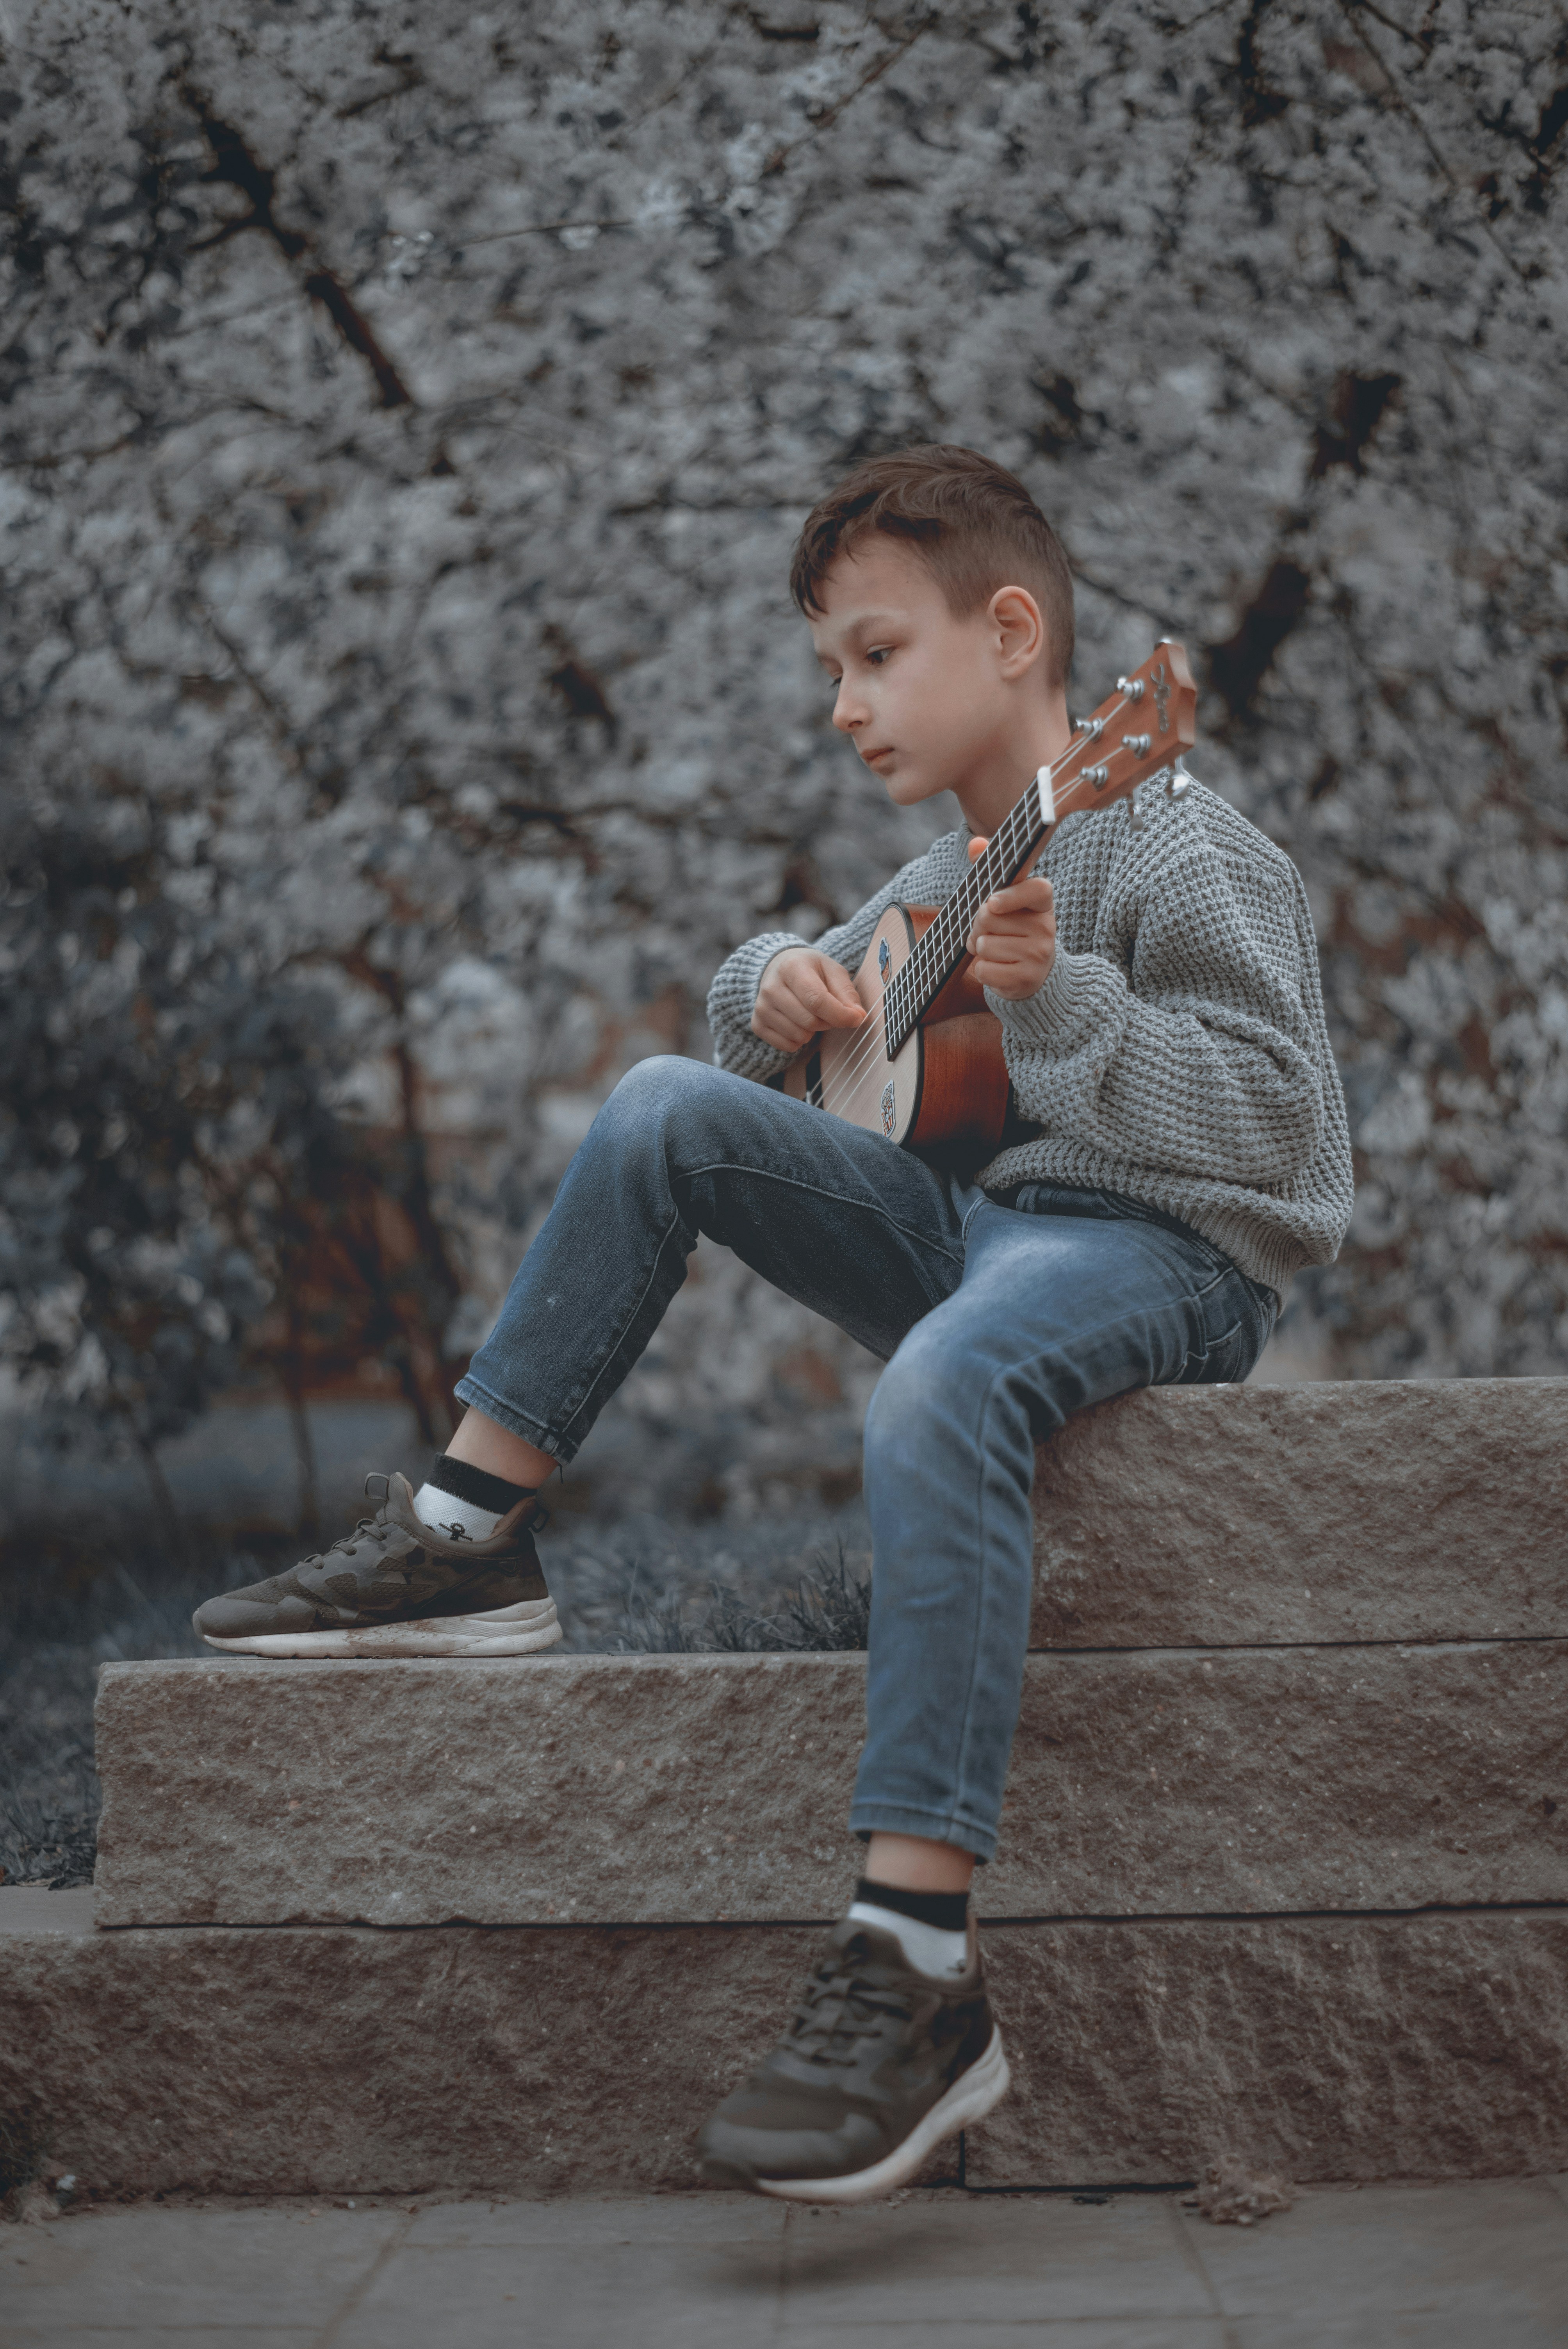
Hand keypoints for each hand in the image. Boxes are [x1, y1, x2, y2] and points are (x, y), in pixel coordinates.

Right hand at [752, 947, 866, 1052]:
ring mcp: (761, 1008)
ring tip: (809, 1012)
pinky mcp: (757, 1024)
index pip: (817, 1000)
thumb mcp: (832, 970)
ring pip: (799, 1036)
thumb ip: (847, 993)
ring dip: (813, 1030)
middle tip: (827, 1009)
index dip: (840, 1015)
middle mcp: (770, 987)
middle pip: (810, 1021)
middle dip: (828, 1021)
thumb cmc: (809, 969)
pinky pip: (787, 1046)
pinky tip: (797, 1022)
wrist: (779, 968)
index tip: (856, 1018)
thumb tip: (858, 1016)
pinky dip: (799, 1040)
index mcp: (791, 967)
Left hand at [966, 835, 1055, 999]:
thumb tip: (975, 843)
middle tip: (986, 931)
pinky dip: (981, 970)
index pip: (1037, 889)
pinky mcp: (1027, 979)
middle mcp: (1046, 927)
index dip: (1012, 894)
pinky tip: (996, 968)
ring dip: (978, 949)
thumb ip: (990, 870)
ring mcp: (1039, 955)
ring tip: (993, 950)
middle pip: (989, 917)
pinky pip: (984, 970)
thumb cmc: (1013, 929)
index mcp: (1043, 903)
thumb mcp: (1004, 900)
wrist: (1034, 974)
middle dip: (977, 925)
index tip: (993, 902)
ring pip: (984, 945)